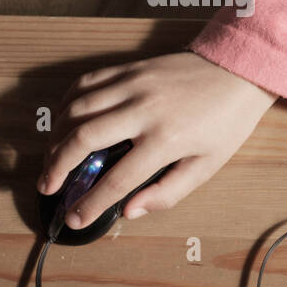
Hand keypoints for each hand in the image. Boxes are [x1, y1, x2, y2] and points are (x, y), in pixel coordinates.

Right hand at [40, 52, 277, 228]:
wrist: (239, 73)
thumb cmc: (226, 122)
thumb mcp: (208, 165)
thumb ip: (168, 192)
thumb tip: (130, 211)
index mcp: (166, 139)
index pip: (118, 179)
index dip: (92, 203)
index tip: (75, 218)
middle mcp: (144, 110)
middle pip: (83, 139)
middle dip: (57, 167)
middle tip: (48, 185)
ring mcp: (133, 85)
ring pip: (76, 110)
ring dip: (56, 137)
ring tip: (53, 158)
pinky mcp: (129, 68)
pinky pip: (85, 83)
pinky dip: (67, 104)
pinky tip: (65, 122)